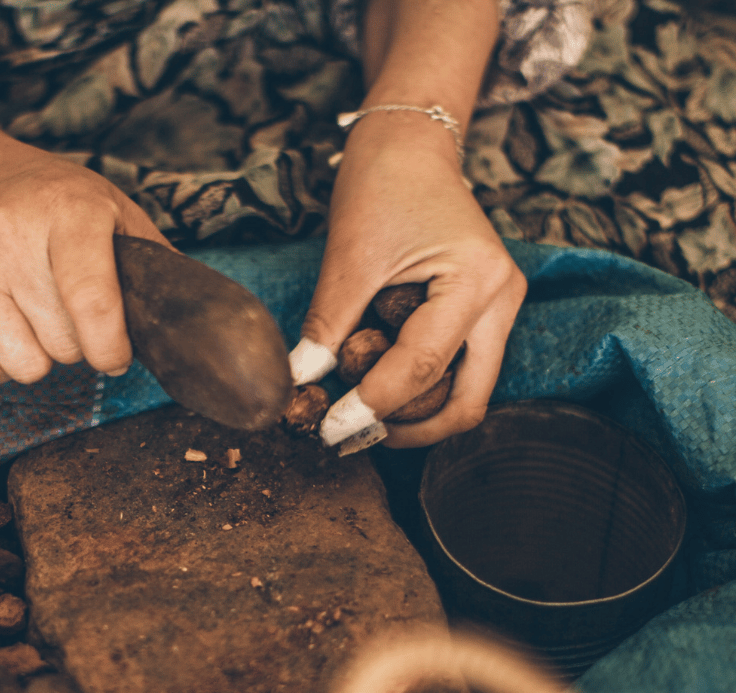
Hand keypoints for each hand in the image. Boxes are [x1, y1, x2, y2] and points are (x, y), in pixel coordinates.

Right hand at [0, 32, 171, 387]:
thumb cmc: (51, 203)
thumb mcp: (112, 210)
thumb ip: (152, 263)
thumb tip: (191, 321)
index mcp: (69, 210)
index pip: (92, 303)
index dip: (110, 348)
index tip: (115, 357)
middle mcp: (8, 232)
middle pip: (63, 346)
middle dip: (76, 343)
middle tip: (66, 310)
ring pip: (24, 367)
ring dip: (39, 355)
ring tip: (33, 314)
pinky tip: (2, 326)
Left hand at [300, 115, 525, 446]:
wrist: (410, 146)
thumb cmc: (382, 186)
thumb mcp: (348, 258)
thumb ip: (327, 325)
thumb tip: (300, 382)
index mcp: (474, 280)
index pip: (421, 368)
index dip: (372, 407)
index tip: (329, 430)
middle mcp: (501, 300)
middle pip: (466, 401)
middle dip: (411, 430)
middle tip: (356, 435)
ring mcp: (500, 308)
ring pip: (468, 392)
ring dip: (417, 414)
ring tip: (362, 412)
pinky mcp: (486, 313)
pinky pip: (461, 372)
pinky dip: (423, 390)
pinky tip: (380, 386)